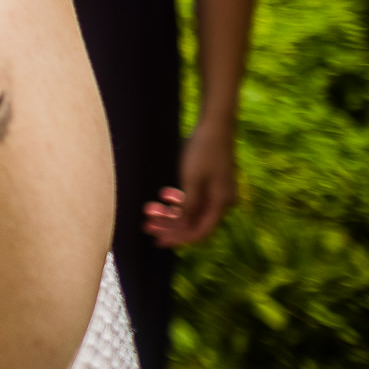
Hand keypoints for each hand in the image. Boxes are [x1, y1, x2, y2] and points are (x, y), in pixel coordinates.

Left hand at [145, 127, 236, 247]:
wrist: (214, 126)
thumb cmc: (202, 152)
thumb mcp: (191, 180)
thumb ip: (189, 206)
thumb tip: (184, 226)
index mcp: (221, 203)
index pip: (199, 231)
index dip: (178, 239)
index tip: (158, 242)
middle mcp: (222, 201)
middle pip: (193, 222)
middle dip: (169, 226)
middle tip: (146, 225)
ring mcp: (217, 192)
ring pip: (191, 210)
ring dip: (170, 212)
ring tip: (148, 209)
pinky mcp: (211, 182)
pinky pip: (193, 198)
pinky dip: (178, 200)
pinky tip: (163, 195)